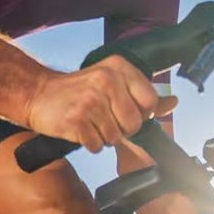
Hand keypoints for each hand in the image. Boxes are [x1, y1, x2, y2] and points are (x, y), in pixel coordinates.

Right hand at [24, 55, 176, 152]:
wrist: (38, 95)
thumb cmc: (80, 92)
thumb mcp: (113, 84)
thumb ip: (144, 96)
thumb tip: (174, 102)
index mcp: (120, 68)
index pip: (150, 102)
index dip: (140, 114)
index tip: (123, 110)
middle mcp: (107, 80)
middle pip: (134, 124)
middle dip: (121, 129)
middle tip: (103, 118)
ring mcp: (91, 100)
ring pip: (116, 138)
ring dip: (103, 137)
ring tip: (89, 122)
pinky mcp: (77, 120)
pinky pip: (97, 145)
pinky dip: (90, 143)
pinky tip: (80, 130)